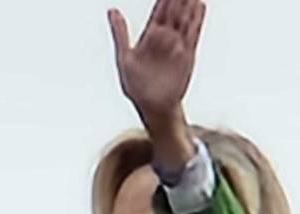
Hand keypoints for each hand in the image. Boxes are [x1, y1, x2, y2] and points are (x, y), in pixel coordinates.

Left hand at [110, 0, 204, 123]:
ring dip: (188, 6)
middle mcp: (164, 40)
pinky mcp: (187, 55)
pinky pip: (192, 34)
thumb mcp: (124, 56)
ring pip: (184, 21)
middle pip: (173, 14)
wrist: (152, 106)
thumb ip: (120, 32)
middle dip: (177, 0)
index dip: (162, 0)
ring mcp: (177, 46)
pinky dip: (196, 21)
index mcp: (148, 39)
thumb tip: (112, 9)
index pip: (157, 15)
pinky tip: (199, 6)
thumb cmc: (135, 85)